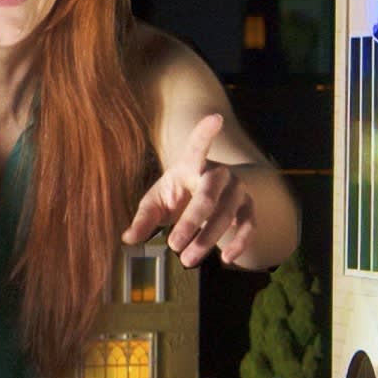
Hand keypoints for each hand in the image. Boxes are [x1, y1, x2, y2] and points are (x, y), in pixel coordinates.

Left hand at [123, 114, 256, 266]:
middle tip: (174, 246)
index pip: (198, 146)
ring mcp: (237, 190)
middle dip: (191, 221)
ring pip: (226, 214)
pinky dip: (239, 243)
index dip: (206, 132)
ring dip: (208, 239)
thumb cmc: (178, 194)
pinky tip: (226, 259)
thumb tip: (129, 239)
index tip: (215, 118)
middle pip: (208, 195)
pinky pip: (249, 225)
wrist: (210, 197)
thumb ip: (143, 219)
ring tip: (187, 260)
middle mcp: (218, 174)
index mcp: (192, 164)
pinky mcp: (248, 208)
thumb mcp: (157, 201)